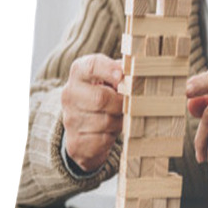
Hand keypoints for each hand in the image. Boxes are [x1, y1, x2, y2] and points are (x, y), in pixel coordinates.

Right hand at [61, 54, 123, 171]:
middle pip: (100, 98)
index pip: (91, 66)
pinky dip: (112, 138)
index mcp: (79, 73)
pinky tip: (109, 132)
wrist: (87, 124)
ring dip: (119, 122)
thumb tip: (137, 71)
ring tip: (119, 118)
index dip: (108, 69)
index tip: (121, 75)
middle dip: (120, 103)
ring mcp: (70, 119)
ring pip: (104, 122)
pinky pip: (102, 140)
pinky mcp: (75, 142)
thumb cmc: (106, 93)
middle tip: (127, 104)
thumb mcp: (113, 78)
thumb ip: (124, 71)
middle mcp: (70, 94)